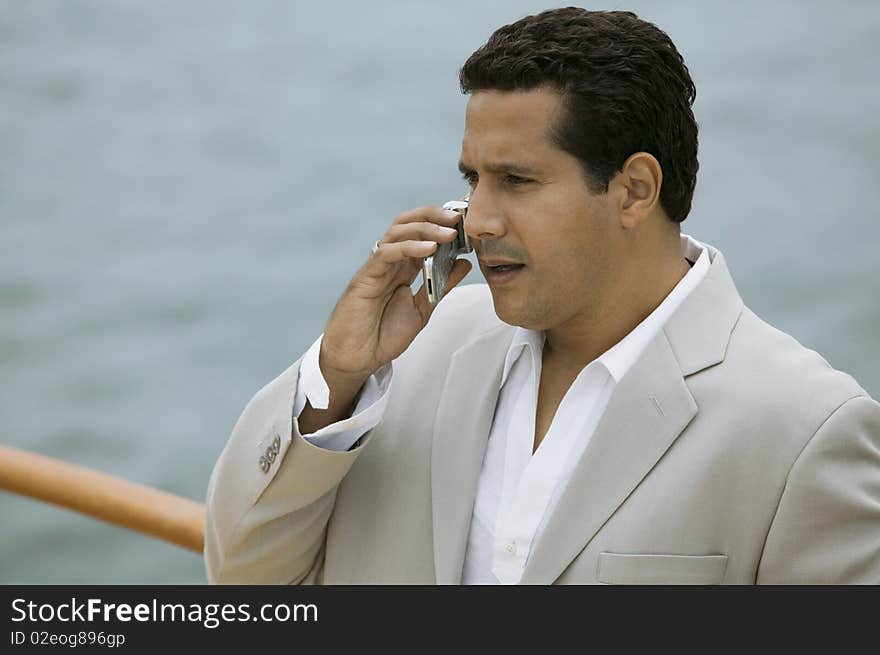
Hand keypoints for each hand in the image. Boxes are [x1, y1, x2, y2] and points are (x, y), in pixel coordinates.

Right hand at [320, 205, 472, 384]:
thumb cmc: (383, 334)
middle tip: (459, 218)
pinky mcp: (366, 276)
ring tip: (449, 232)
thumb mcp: (423, 308)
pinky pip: (386, 253)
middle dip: (434, 215)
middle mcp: (390, 261)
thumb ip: (442, 285)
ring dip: (425, 228)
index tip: (467, 220)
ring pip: (398, 232)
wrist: (357, 358)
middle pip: (409, 223)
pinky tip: (429, 249)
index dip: (442, 223)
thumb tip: (465, 262)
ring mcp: (377, 266)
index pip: (422, 233)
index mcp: (403, 266)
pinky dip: (408, 247)